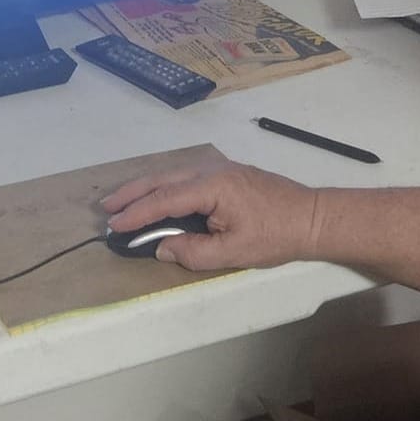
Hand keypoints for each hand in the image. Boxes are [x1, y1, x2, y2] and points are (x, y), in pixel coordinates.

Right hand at [99, 161, 319, 269]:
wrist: (313, 217)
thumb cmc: (277, 235)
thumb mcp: (233, 252)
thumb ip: (193, 252)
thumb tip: (162, 247)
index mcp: (212, 186)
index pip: (164, 199)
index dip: (137, 214)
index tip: (115, 226)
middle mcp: (212, 170)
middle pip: (163, 179)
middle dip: (133, 194)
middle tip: (106, 207)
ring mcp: (221, 169)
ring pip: (173, 175)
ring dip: (147, 188)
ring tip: (122, 201)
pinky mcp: (228, 174)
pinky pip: (187, 177)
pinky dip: (166, 186)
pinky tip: (157, 195)